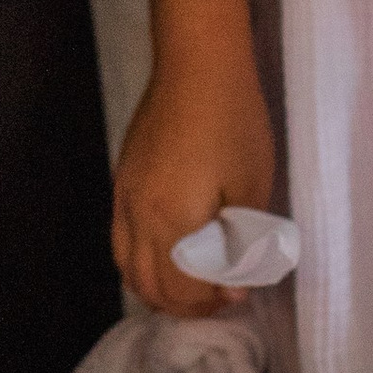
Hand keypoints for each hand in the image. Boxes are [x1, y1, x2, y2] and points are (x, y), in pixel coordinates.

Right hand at [112, 56, 277, 317]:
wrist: (197, 67)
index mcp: (173, 224)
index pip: (183, 291)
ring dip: (157, 289)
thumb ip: (240, 246)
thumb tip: (232, 291)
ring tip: (192, 285)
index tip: (238, 296)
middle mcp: (138, 219)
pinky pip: (120, 241)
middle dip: (184, 304)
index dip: (210, 304)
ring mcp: (123, 200)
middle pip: (150, 287)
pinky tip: (167, 256)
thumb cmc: (234, 124)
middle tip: (218, 296)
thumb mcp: (251, 188)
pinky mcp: (121, 182)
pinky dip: (140, 263)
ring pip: (128, 268)